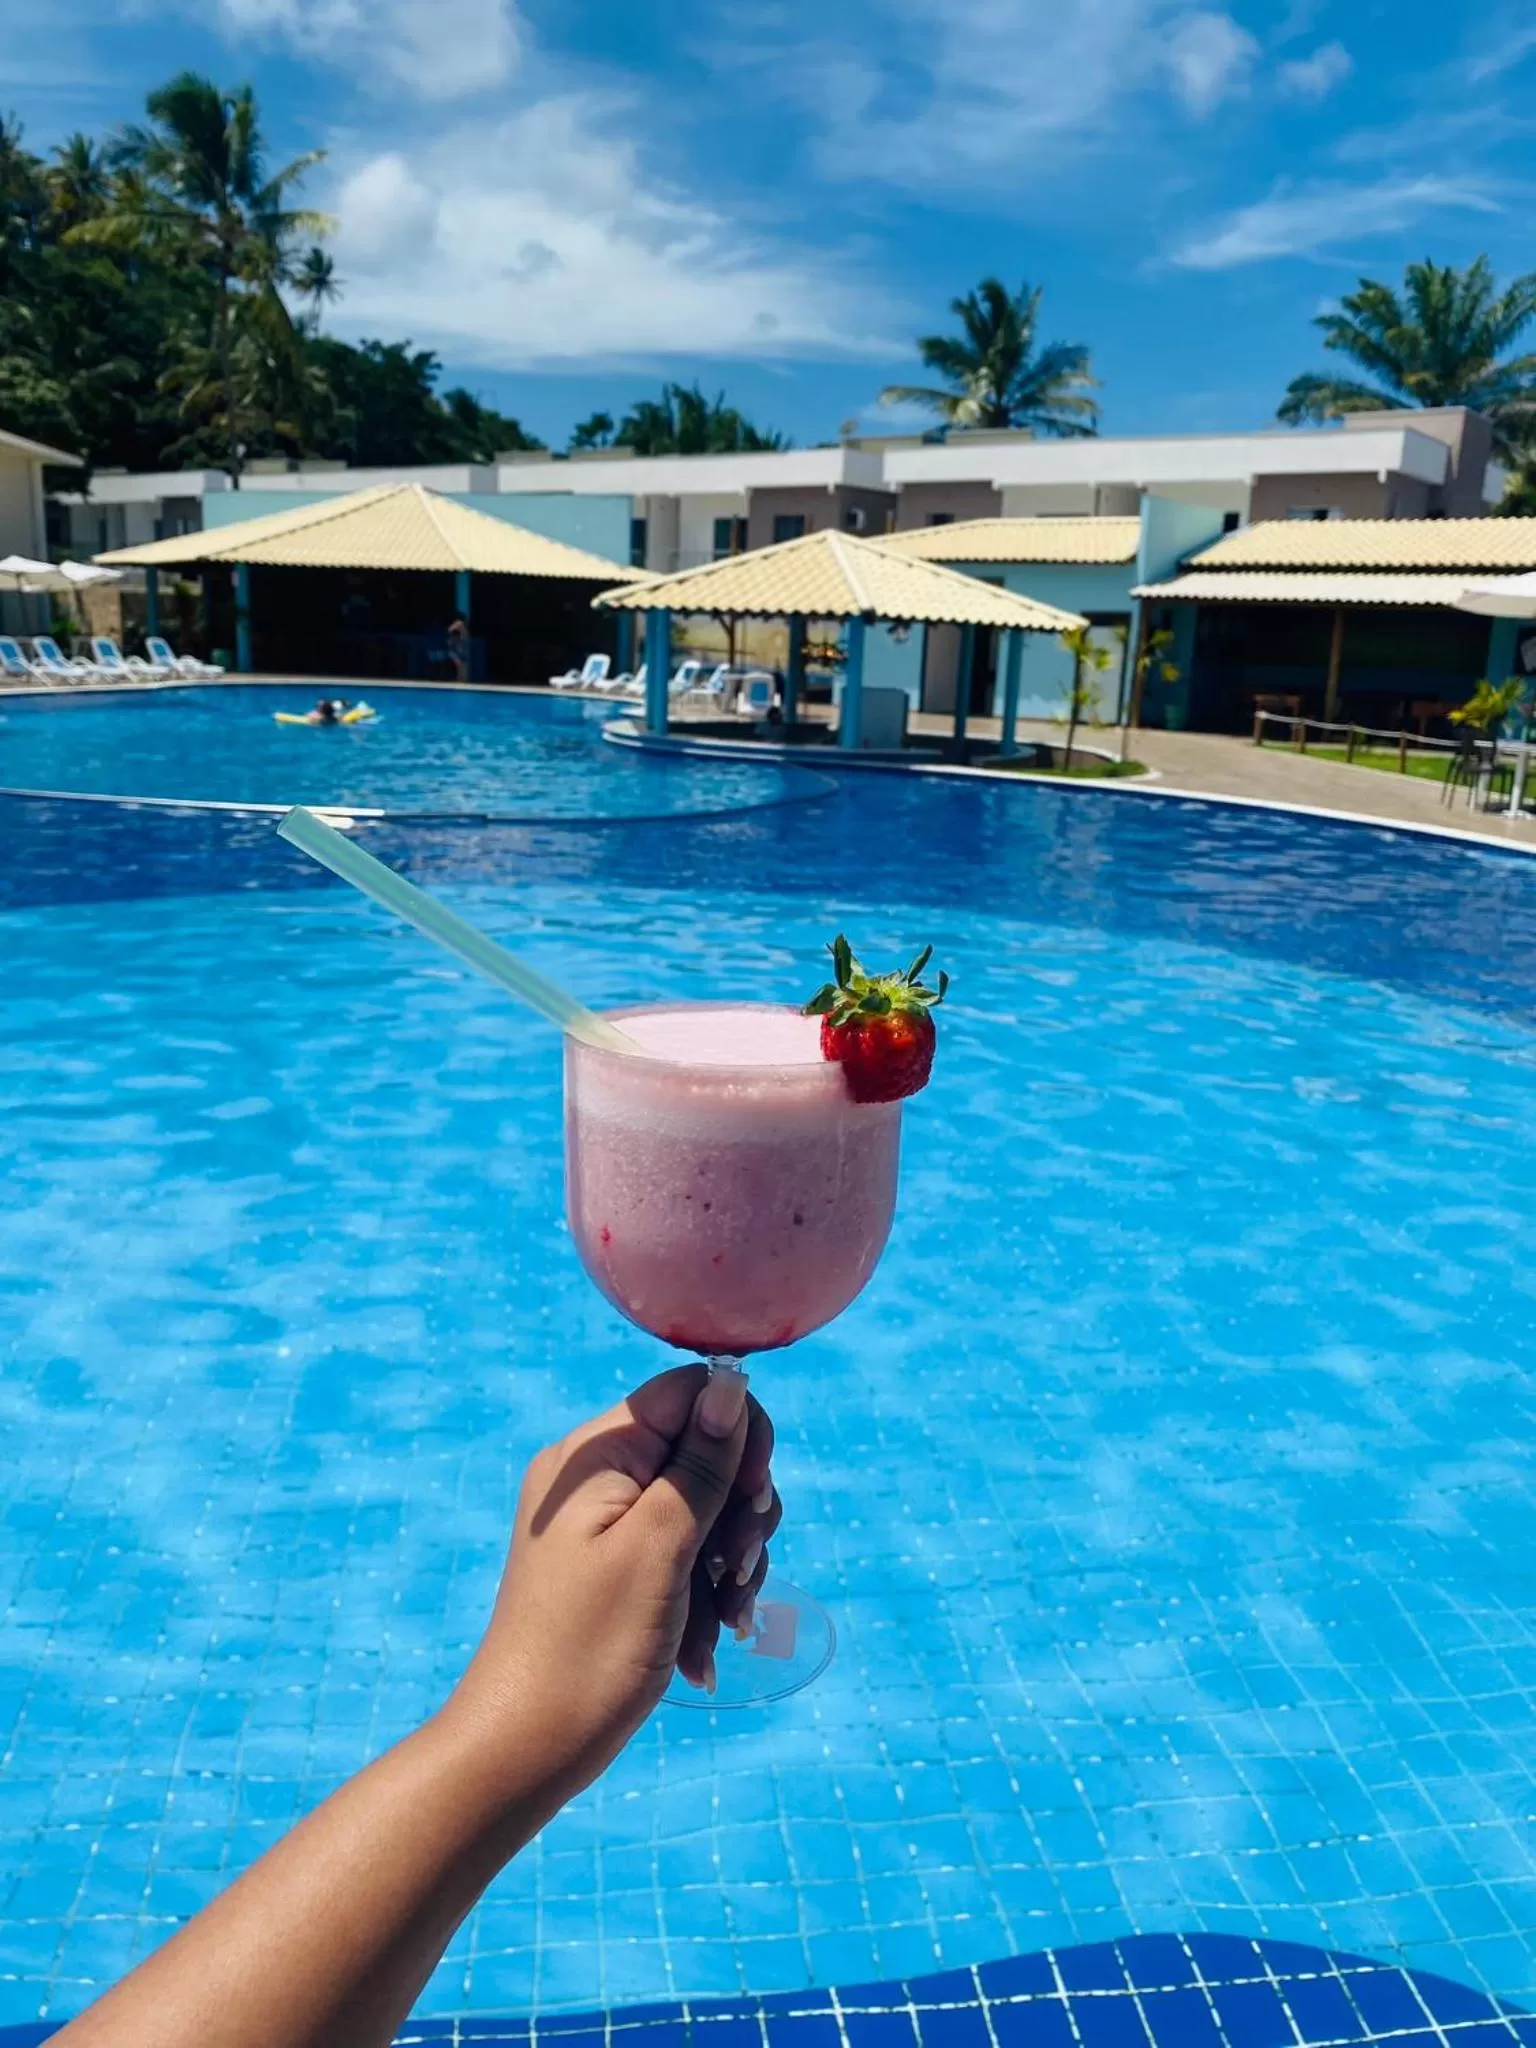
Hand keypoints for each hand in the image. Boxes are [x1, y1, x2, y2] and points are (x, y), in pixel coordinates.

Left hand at [446, 1366, 779, 1793]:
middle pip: (705, 1454)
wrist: (528, 1749)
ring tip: (722, 1624)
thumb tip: (729, 1382)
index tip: (754, 1501)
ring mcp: (605, 1525)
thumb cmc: (590, 1647)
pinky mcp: (616, 1567)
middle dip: (739, 1515)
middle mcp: (597, 1476)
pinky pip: (683, 1554)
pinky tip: (703, 1646)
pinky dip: (703, 1594)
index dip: (739, 1437)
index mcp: (595, 1455)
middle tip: (737, 1574)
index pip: (690, 1395)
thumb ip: (700, 1463)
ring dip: (728, 1567)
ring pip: (705, 1511)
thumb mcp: (660, 1548)